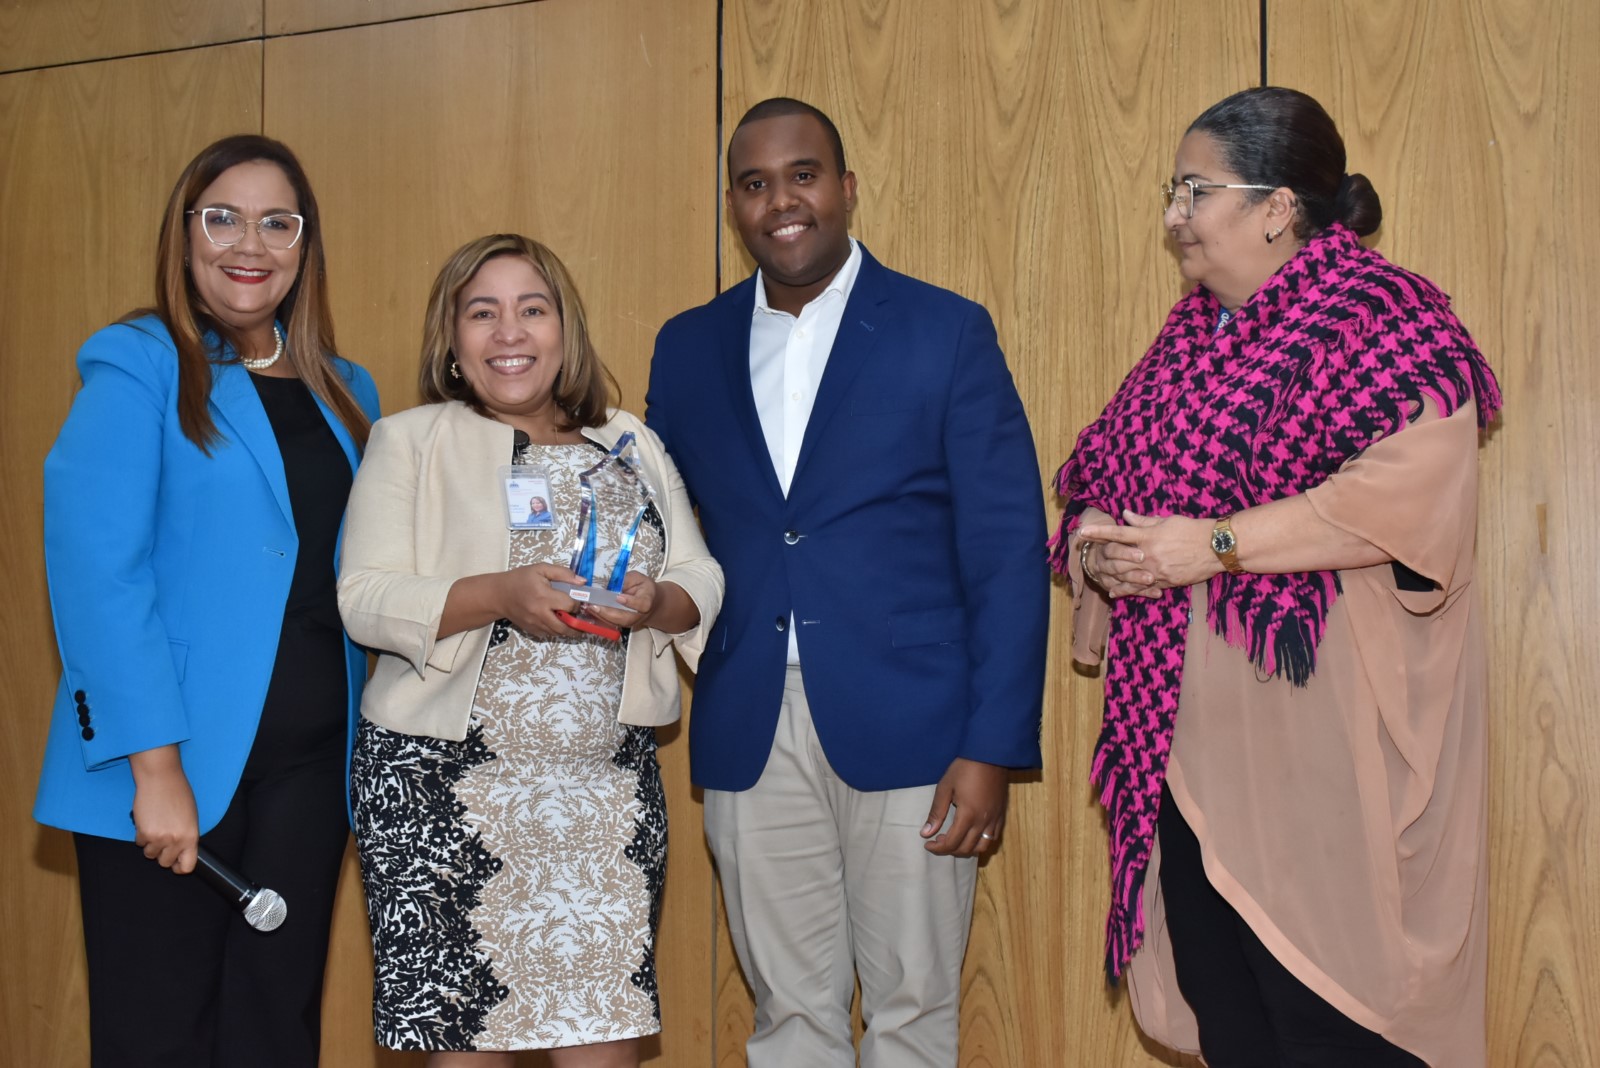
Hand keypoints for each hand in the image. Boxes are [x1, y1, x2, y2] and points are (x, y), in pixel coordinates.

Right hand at [128, 745, 198, 873]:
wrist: (161, 779)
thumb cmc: (178, 794)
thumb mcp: (191, 817)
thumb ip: (186, 835)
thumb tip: (181, 850)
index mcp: (191, 836)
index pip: (187, 866)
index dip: (180, 867)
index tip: (176, 864)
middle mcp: (176, 840)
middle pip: (165, 863)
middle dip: (163, 854)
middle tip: (163, 840)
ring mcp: (159, 838)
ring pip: (150, 854)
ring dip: (151, 844)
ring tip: (156, 827)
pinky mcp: (143, 832)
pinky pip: (140, 843)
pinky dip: (142, 835)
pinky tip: (148, 821)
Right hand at [500, 563, 585, 635]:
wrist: (499, 595)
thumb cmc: (520, 579)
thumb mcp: (541, 569)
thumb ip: (562, 574)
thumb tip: (582, 582)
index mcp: (544, 596)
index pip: (570, 605)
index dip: (578, 603)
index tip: (580, 600)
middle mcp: (540, 613)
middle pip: (566, 626)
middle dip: (579, 624)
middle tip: (585, 619)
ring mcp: (535, 624)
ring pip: (559, 633)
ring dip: (569, 629)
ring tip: (575, 621)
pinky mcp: (532, 631)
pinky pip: (549, 635)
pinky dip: (557, 631)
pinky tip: (559, 622)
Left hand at [585, 571, 656, 630]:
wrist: (650, 603)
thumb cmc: (643, 587)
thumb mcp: (638, 578)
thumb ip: (627, 580)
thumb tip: (612, 581)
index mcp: (646, 601)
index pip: (641, 604)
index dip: (630, 602)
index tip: (618, 597)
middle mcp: (638, 615)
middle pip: (624, 618)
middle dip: (607, 613)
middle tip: (593, 605)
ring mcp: (629, 622)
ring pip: (615, 622)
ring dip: (600, 616)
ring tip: (588, 607)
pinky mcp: (621, 624)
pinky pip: (609, 623)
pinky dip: (599, 617)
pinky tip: (589, 610)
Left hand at [921, 758, 1008, 856]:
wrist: (990, 755)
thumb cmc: (964, 768)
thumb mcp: (945, 788)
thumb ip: (936, 813)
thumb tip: (926, 833)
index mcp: (968, 815)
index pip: (952, 843)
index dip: (938, 848)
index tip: (927, 844)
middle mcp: (983, 822)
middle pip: (966, 848)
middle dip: (949, 850)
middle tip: (938, 840)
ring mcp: (994, 820)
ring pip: (982, 847)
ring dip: (966, 849)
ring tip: (954, 840)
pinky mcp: (1001, 815)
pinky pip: (993, 838)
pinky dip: (980, 842)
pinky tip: (970, 834)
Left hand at [1078, 510, 1221, 596]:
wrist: (1215, 548)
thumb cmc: (1192, 530)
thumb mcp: (1167, 521)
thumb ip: (1144, 521)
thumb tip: (1126, 515)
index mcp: (1148, 536)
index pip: (1118, 534)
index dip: (1099, 532)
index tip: (1082, 531)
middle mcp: (1149, 554)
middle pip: (1119, 557)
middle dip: (1101, 556)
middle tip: (1084, 555)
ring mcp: (1156, 570)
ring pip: (1128, 577)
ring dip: (1113, 578)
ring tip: (1100, 580)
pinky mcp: (1166, 582)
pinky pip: (1144, 589)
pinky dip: (1130, 591)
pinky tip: (1118, 592)